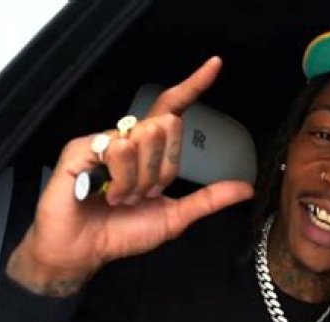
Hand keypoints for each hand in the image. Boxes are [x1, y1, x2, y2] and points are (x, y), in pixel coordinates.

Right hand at [8, 56, 253, 295]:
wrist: (86, 251)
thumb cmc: (124, 232)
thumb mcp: (175, 216)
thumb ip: (208, 200)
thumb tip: (246, 189)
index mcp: (150, 149)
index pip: (174, 108)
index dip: (194, 85)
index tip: (216, 64)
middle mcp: (129, 137)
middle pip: (166, 128)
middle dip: (160, 171)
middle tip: (140, 195)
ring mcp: (104, 140)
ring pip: (144, 140)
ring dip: (138, 181)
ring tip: (119, 197)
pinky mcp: (82, 148)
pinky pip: (117, 150)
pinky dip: (119, 180)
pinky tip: (103, 193)